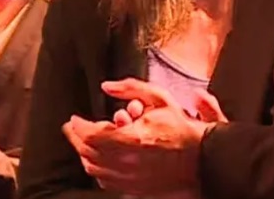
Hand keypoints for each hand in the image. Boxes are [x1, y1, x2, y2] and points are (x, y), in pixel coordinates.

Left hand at [62, 79, 211, 194]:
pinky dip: (98, 169)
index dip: (78, 126)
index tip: (74, 119)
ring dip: (85, 154)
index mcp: (133, 138)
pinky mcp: (134, 186)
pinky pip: (105, 181)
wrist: (201, 156)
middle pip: (88, 152)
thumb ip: (131, 88)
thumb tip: (107, 86)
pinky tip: (99, 160)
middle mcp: (128, 161)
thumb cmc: (182, 129)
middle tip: (73, 129)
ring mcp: (130, 177)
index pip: (92, 134)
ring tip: (84, 143)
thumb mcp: (160, 98)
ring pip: (94, 168)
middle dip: (77, 138)